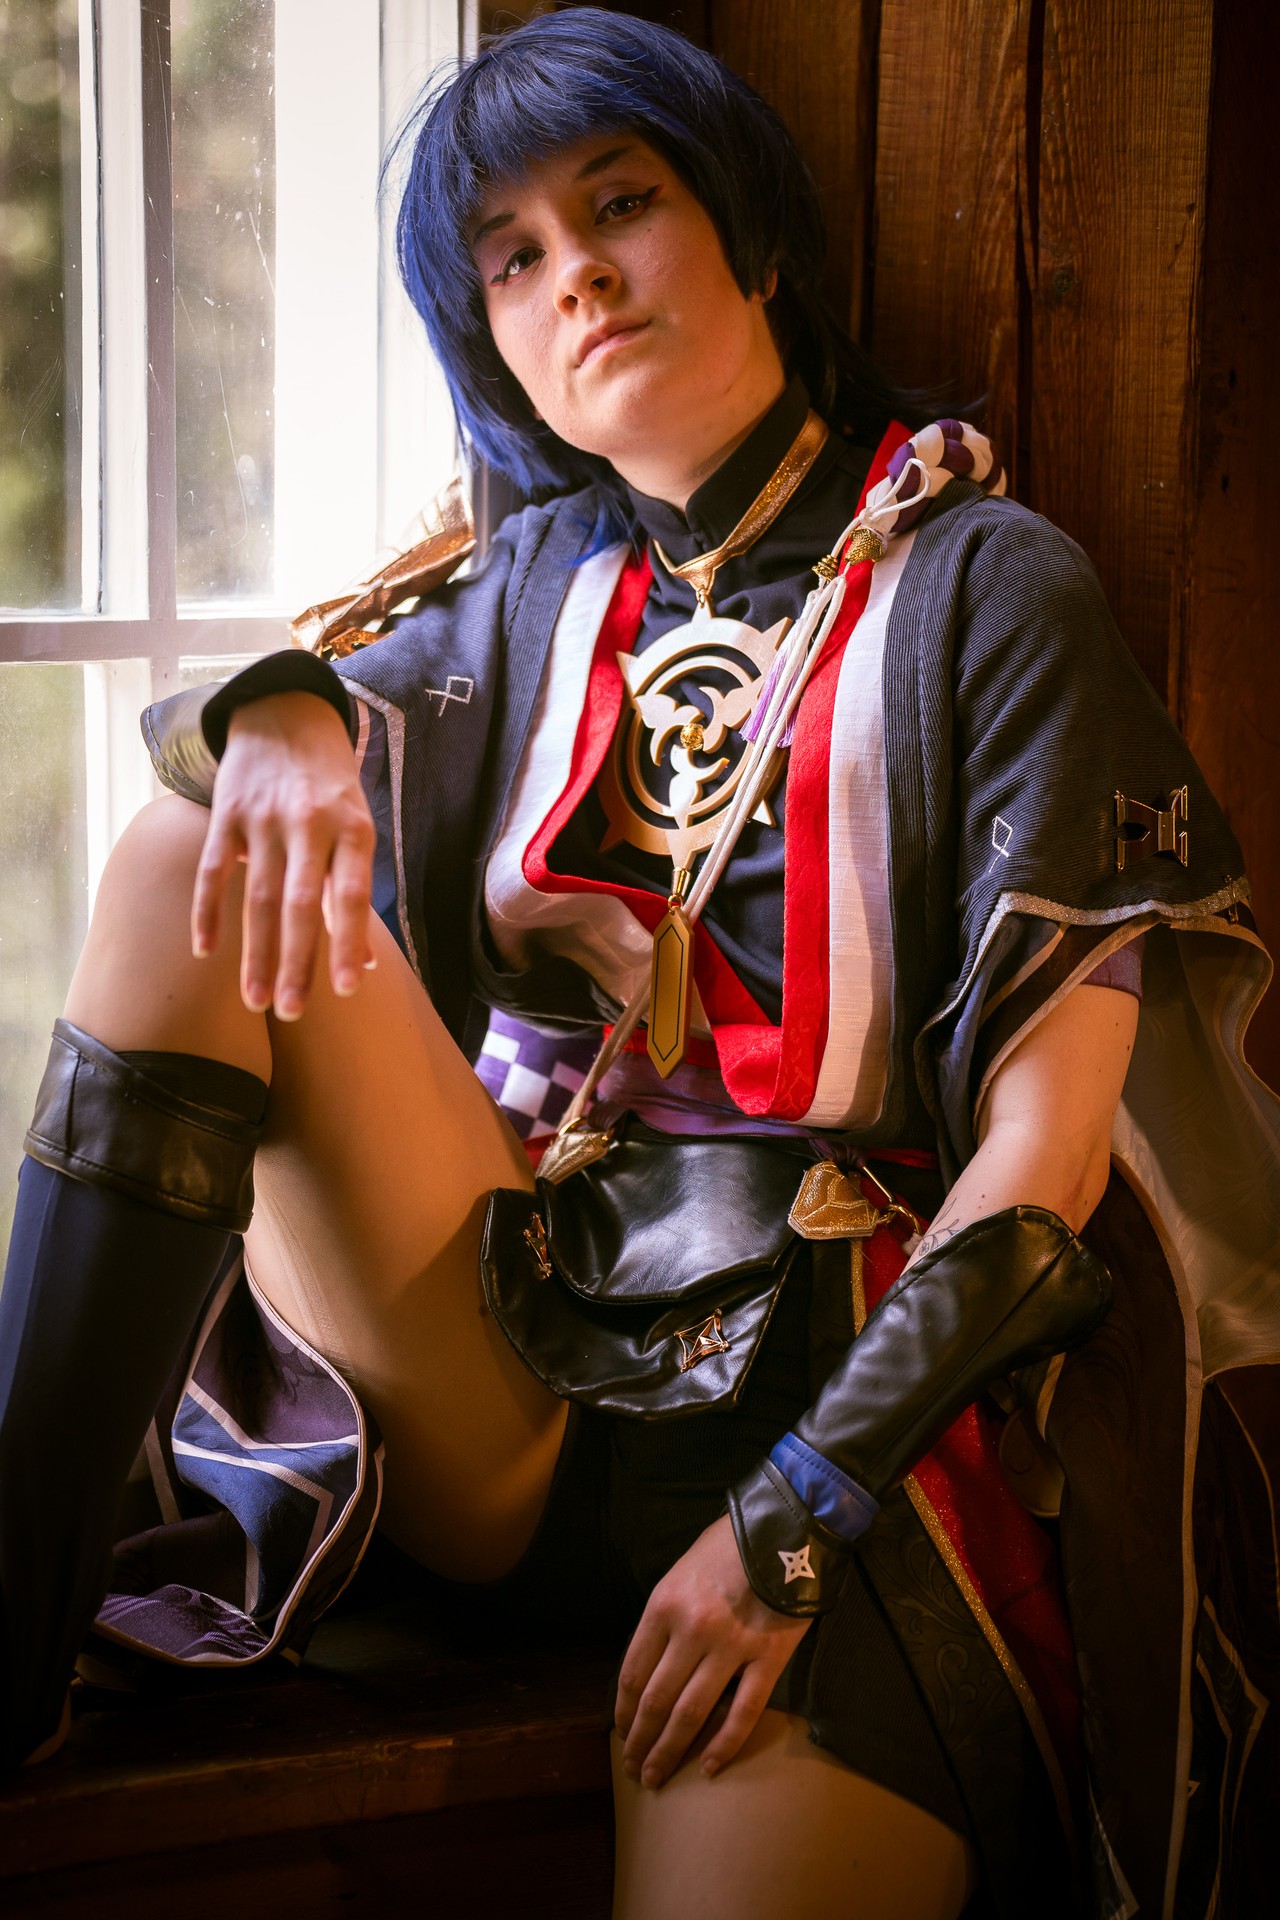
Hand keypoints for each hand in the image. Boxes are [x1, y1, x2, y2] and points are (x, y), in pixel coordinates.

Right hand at [191, 691, 376, 1018]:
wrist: (285, 713)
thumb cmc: (330, 785)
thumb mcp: (357, 824)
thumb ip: (353, 889)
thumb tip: (367, 960)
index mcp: (352, 827)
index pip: (350, 895)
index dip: (349, 942)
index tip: (348, 989)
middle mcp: (308, 823)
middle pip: (300, 904)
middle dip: (296, 963)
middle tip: (291, 1012)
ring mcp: (264, 817)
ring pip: (257, 897)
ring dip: (255, 954)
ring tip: (256, 1001)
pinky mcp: (226, 812)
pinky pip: (212, 870)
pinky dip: (207, 913)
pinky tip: (206, 952)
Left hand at [614, 1513, 810, 1787]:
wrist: (785, 1526)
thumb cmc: (728, 1544)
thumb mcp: (682, 1572)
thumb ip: (666, 1617)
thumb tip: (653, 1666)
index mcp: (663, 1606)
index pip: (632, 1673)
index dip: (623, 1711)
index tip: (621, 1734)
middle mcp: (691, 1629)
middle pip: (656, 1700)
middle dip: (640, 1741)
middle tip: (634, 1771)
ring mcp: (730, 1646)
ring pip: (692, 1712)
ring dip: (670, 1750)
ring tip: (658, 1776)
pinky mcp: (768, 1657)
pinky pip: (743, 1711)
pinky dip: (725, 1744)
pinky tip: (711, 1767)